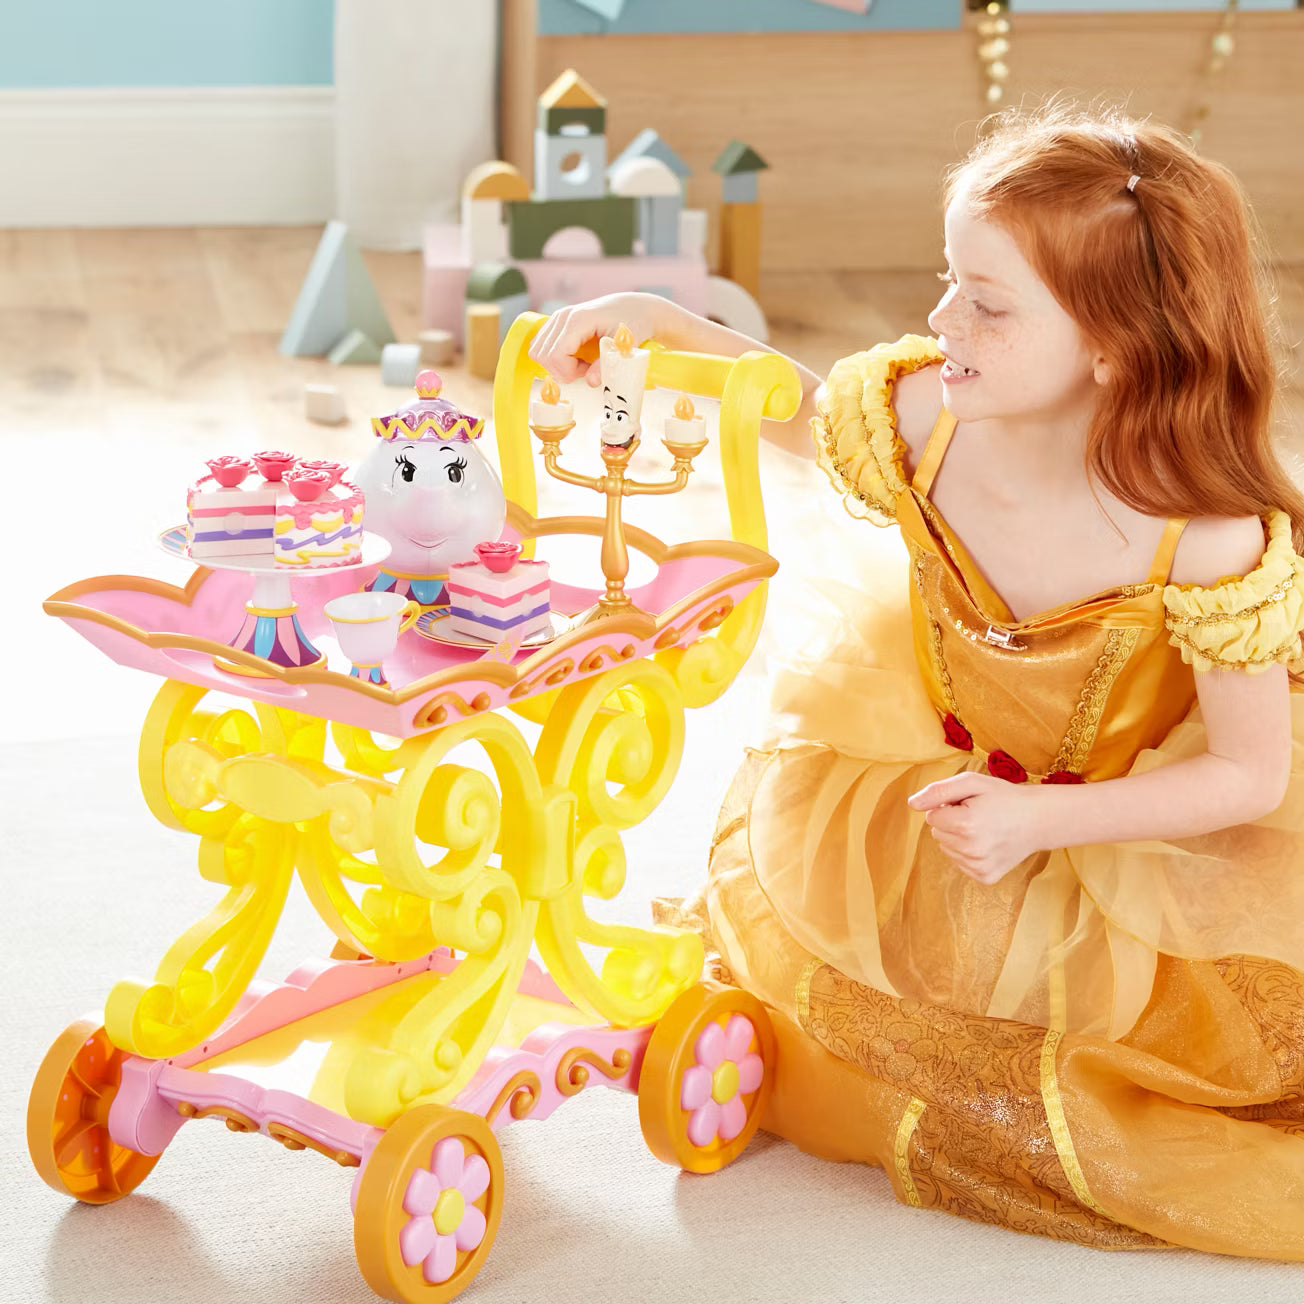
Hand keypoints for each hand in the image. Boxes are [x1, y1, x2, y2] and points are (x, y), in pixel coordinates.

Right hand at [527, 292, 671, 387]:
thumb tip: (591, 382)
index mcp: (578, 320)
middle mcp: (563, 316)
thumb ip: (606, 365)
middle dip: (562, 370)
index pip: (555, 355)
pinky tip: (573, 357)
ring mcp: (557, 317)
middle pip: (543, 355)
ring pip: (538, 351)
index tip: (587, 371)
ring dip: (556, 365)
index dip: (568, 372)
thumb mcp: (624, 347)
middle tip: (584, 369)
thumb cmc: (632, 324)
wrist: (634, 308)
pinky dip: (553, 357)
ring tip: (579, 363)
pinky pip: (541, 345)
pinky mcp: (556, 321)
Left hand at [907, 773, 1044, 884]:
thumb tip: (912, 804)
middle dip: (952, 822)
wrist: (1039, 820)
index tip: (970, 804)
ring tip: (984, 828)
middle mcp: (971, 850)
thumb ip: (939, 791)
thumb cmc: (1004, 797)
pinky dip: (968, 853)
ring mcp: (979, 867)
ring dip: (959, 837)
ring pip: (947, 849)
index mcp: (966, 825)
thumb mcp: (972, 782)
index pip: (931, 817)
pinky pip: (960, 862)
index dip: (948, 807)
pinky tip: (988, 843)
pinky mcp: (986, 877)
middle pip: (937, 834)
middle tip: (978, 815)